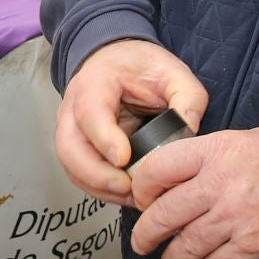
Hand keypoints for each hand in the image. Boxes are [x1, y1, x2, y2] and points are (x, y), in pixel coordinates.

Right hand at [55, 40, 207, 206]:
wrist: (118, 62)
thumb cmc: (141, 67)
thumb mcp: (172, 72)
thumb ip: (188, 97)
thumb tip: (189, 129)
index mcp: (95, 82)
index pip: (90, 112)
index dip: (104, 138)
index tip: (124, 159)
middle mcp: (73, 108)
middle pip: (69, 147)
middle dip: (96, 174)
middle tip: (128, 187)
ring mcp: (71, 130)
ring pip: (71, 166)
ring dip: (99, 187)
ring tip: (133, 196)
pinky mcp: (77, 148)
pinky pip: (80, 174)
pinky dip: (100, 189)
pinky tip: (126, 194)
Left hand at [130, 125, 258, 258]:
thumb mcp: (233, 140)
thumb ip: (199, 159)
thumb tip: (165, 183)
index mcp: (213, 152)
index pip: (157, 170)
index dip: (141, 189)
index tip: (141, 200)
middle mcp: (220, 185)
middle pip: (164, 214)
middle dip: (146, 233)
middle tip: (142, 242)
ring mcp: (237, 218)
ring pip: (186, 245)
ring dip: (172, 258)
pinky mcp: (254, 245)